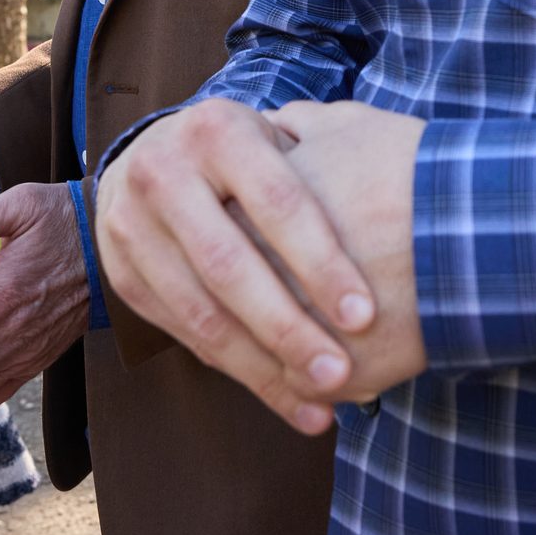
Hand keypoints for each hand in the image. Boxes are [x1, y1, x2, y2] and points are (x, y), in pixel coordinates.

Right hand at [94, 97, 421, 433]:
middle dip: (288, 327)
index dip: (321, 262)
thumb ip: (323, 158)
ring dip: (263, 369)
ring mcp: (131, 225)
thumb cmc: (246, 154)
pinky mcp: (121, 273)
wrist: (142, 157)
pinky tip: (290, 401)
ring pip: (200, 312)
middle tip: (340, 373)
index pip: (277, 203)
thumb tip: (414, 192)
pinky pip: (184, 335)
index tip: (366, 315)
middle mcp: (164, 172)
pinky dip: (239, 374)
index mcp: (218, 131)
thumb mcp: (278, 136)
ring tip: (323, 402)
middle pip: (230, 265)